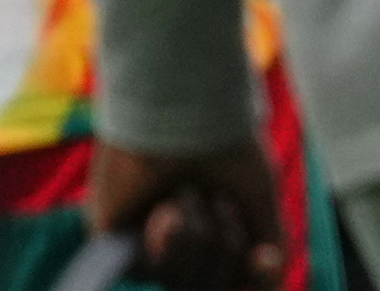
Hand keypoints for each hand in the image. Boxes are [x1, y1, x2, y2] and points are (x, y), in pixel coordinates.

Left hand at [86, 141, 281, 290]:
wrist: (195, 107)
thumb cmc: (226, 141)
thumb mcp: (260, 200)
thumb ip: (268, 247)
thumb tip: (269, 278)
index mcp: (208, 228)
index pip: (230, 279)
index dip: (252, 275)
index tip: (266, 257)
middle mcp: (173, 239)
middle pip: (210, 286)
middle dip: (225, 246)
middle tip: (219, 202)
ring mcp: (140, 241)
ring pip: (182, 281)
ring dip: (200, 235)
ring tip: (189, 192)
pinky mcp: (110, 237)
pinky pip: (149, 268)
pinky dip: (170, 237)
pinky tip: (168, 208)